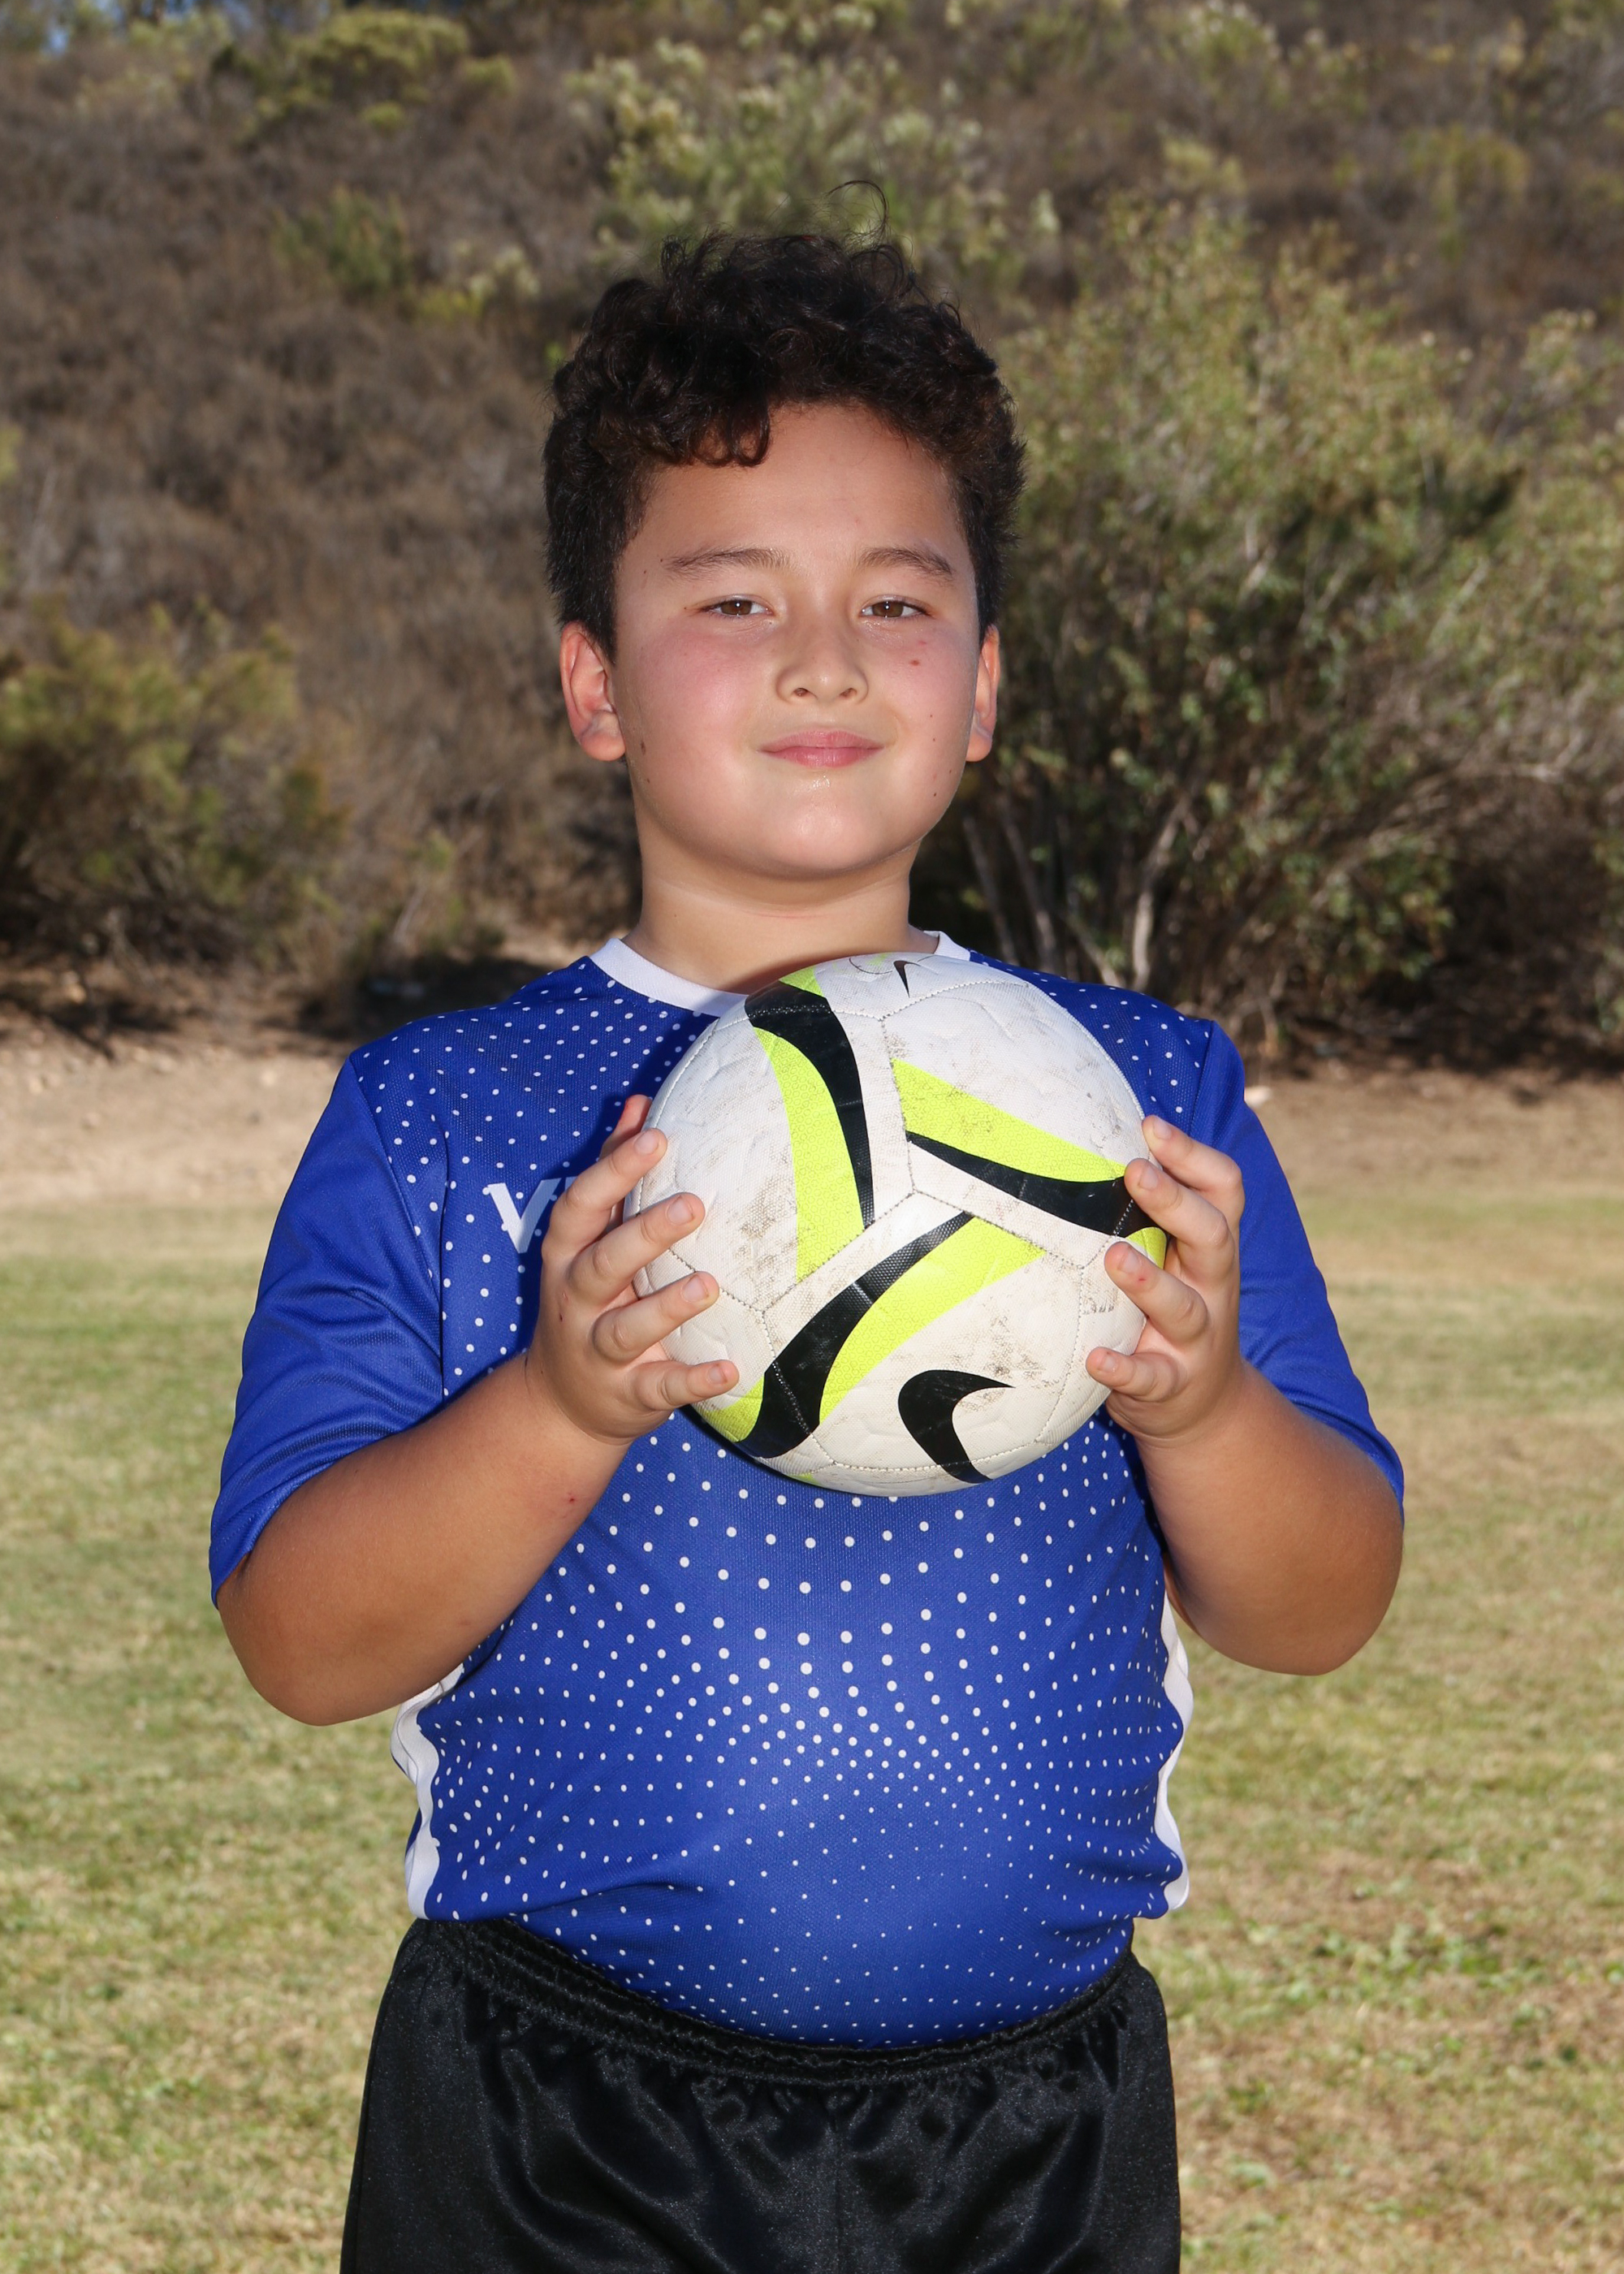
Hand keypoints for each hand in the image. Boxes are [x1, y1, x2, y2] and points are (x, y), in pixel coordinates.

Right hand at [527, 1095, 738, 1443]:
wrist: (562, 1403)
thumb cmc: (590, 1299)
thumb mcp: (590, 1241)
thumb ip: (614, 1175)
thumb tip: (640, 1104)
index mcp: (568, 1256)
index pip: (580, 1207)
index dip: (614, 1172)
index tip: (657, 1138)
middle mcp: (577, 1301)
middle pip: (602, 1264)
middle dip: (644, 1234)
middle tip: (694, 1205)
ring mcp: (598, 1351)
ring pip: (626, 1329)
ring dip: (666, 1307)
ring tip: (708, 1285)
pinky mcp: (627, 1395)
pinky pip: (659, 1388)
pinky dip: (692, 1382)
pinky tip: (729, 1370)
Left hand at [1086, 1116, 1245, 1445]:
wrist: (1207, 1408)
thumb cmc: (1172, 1311)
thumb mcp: (1176, 1259)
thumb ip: (1151, 1215)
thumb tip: (1088, 1145)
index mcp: (1211, 1247)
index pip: (1223, 1190)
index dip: (1193, 1155)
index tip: (1149, 1126)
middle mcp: (1213, 1286)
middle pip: (1212, 1236)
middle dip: (1176, 1202)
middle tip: (1135, 1173)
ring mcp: (1197, 1338)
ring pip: (1184, 1308)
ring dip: (1150, 1282)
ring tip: (1114, 1258)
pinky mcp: (1172, 1384)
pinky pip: (1152, 1376)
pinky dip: (1125, 1369)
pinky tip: (1095, 1359)